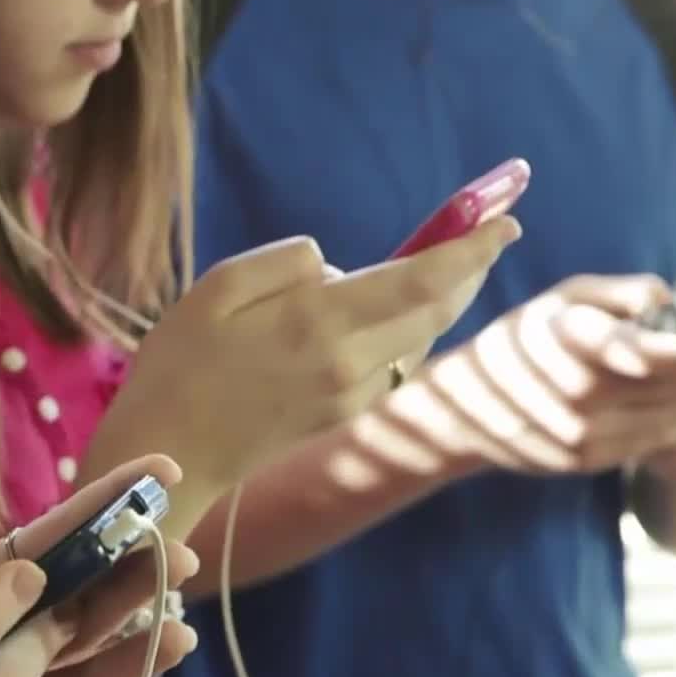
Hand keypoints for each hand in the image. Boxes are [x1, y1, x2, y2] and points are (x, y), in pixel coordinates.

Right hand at [97, 218, 519, 502]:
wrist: (169, 455)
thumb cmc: (179, 364)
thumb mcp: (216, 287)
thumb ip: (287, 264)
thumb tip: (339, 268)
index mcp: (320, 325)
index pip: (421, 282)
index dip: (471, 250)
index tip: (506, 220)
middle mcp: (350, 364)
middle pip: (436, 311)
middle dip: (470, 269)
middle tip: (493, 230)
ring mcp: (351, 395)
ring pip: (418, 339)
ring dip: (441, 300)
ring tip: (452, 262)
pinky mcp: (343, 414)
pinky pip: (392, 362)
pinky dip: (406, 331)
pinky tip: (394, 313)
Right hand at [386, 275, 675, 475]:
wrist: (461, 409)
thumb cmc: (519, 340)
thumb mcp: (559, 299)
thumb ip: (615, 295)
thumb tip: (667, 300)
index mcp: (570, 345)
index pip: (650, 352)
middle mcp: (577, 396)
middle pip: (672, 388)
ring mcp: (582, 435)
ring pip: (669, 418)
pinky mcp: (587, 461)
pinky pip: (651, 442)